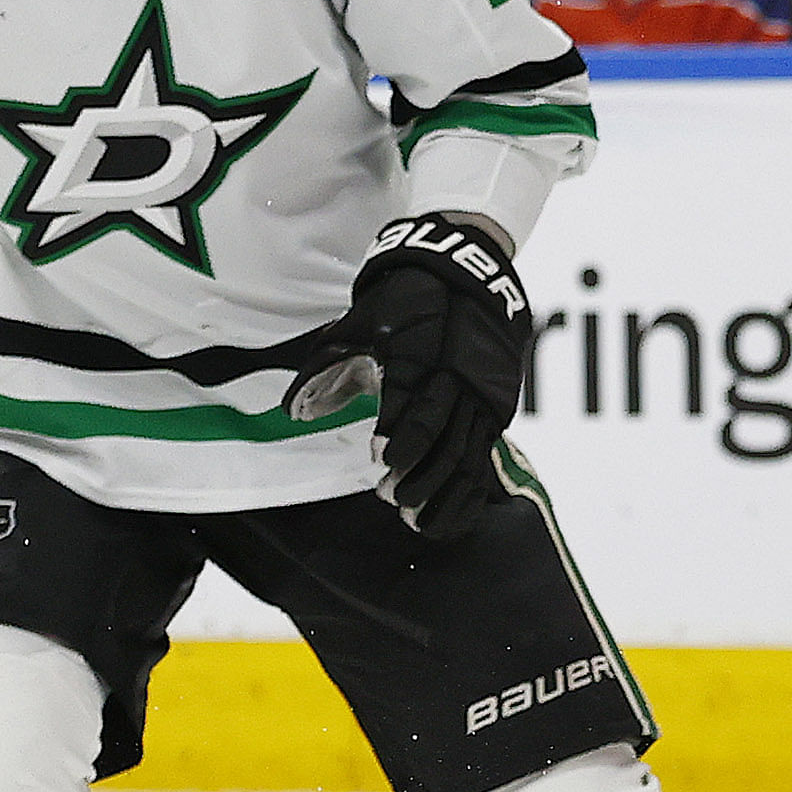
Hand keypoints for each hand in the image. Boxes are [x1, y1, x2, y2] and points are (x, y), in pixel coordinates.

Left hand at [290, 214, 535, 539]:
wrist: (469, 270)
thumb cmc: (401, 300)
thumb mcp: (358, 322)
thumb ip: (325, 367)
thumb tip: (292, 410)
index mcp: (419, 353)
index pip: (409, 404)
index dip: (396, 436)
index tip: (379, 462)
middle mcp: (458, 375)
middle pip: (441, 437)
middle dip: (417, 474)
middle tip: (390, 498)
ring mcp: (484, 393)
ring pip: (467, 455)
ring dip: (442, 492)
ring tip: (415, 521)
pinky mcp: (500, 407)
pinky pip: (486, 459)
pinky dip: (469, 494)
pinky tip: (450, 520)